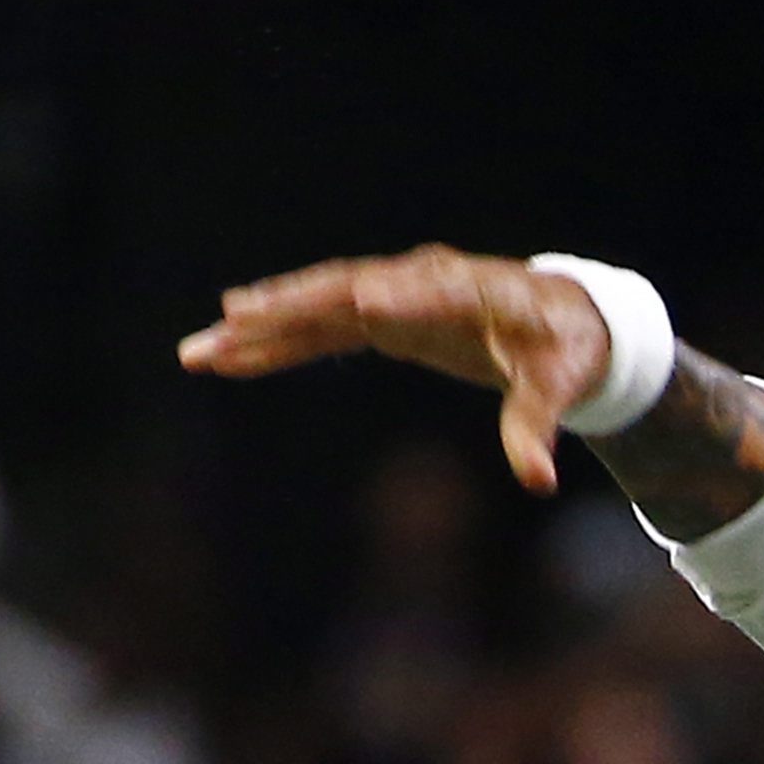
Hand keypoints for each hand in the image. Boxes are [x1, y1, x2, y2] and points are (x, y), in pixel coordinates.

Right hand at [178, 245, 612, 491]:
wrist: (560, 316)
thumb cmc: (562, 349)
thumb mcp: (557, 388)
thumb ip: (536, 428)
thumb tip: (539, 481)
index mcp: (474, 291)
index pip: (431, 290)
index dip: (399, 298)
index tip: (361, 300)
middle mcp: (424, 281)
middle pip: (348, 288)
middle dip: (292, 305)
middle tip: (232, 317)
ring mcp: (394, 293)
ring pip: (318, 306)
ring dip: (260, 326)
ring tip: (201, 349)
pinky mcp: (379, 311)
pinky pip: (318, 326)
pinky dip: (275, 341)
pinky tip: (228, 357)